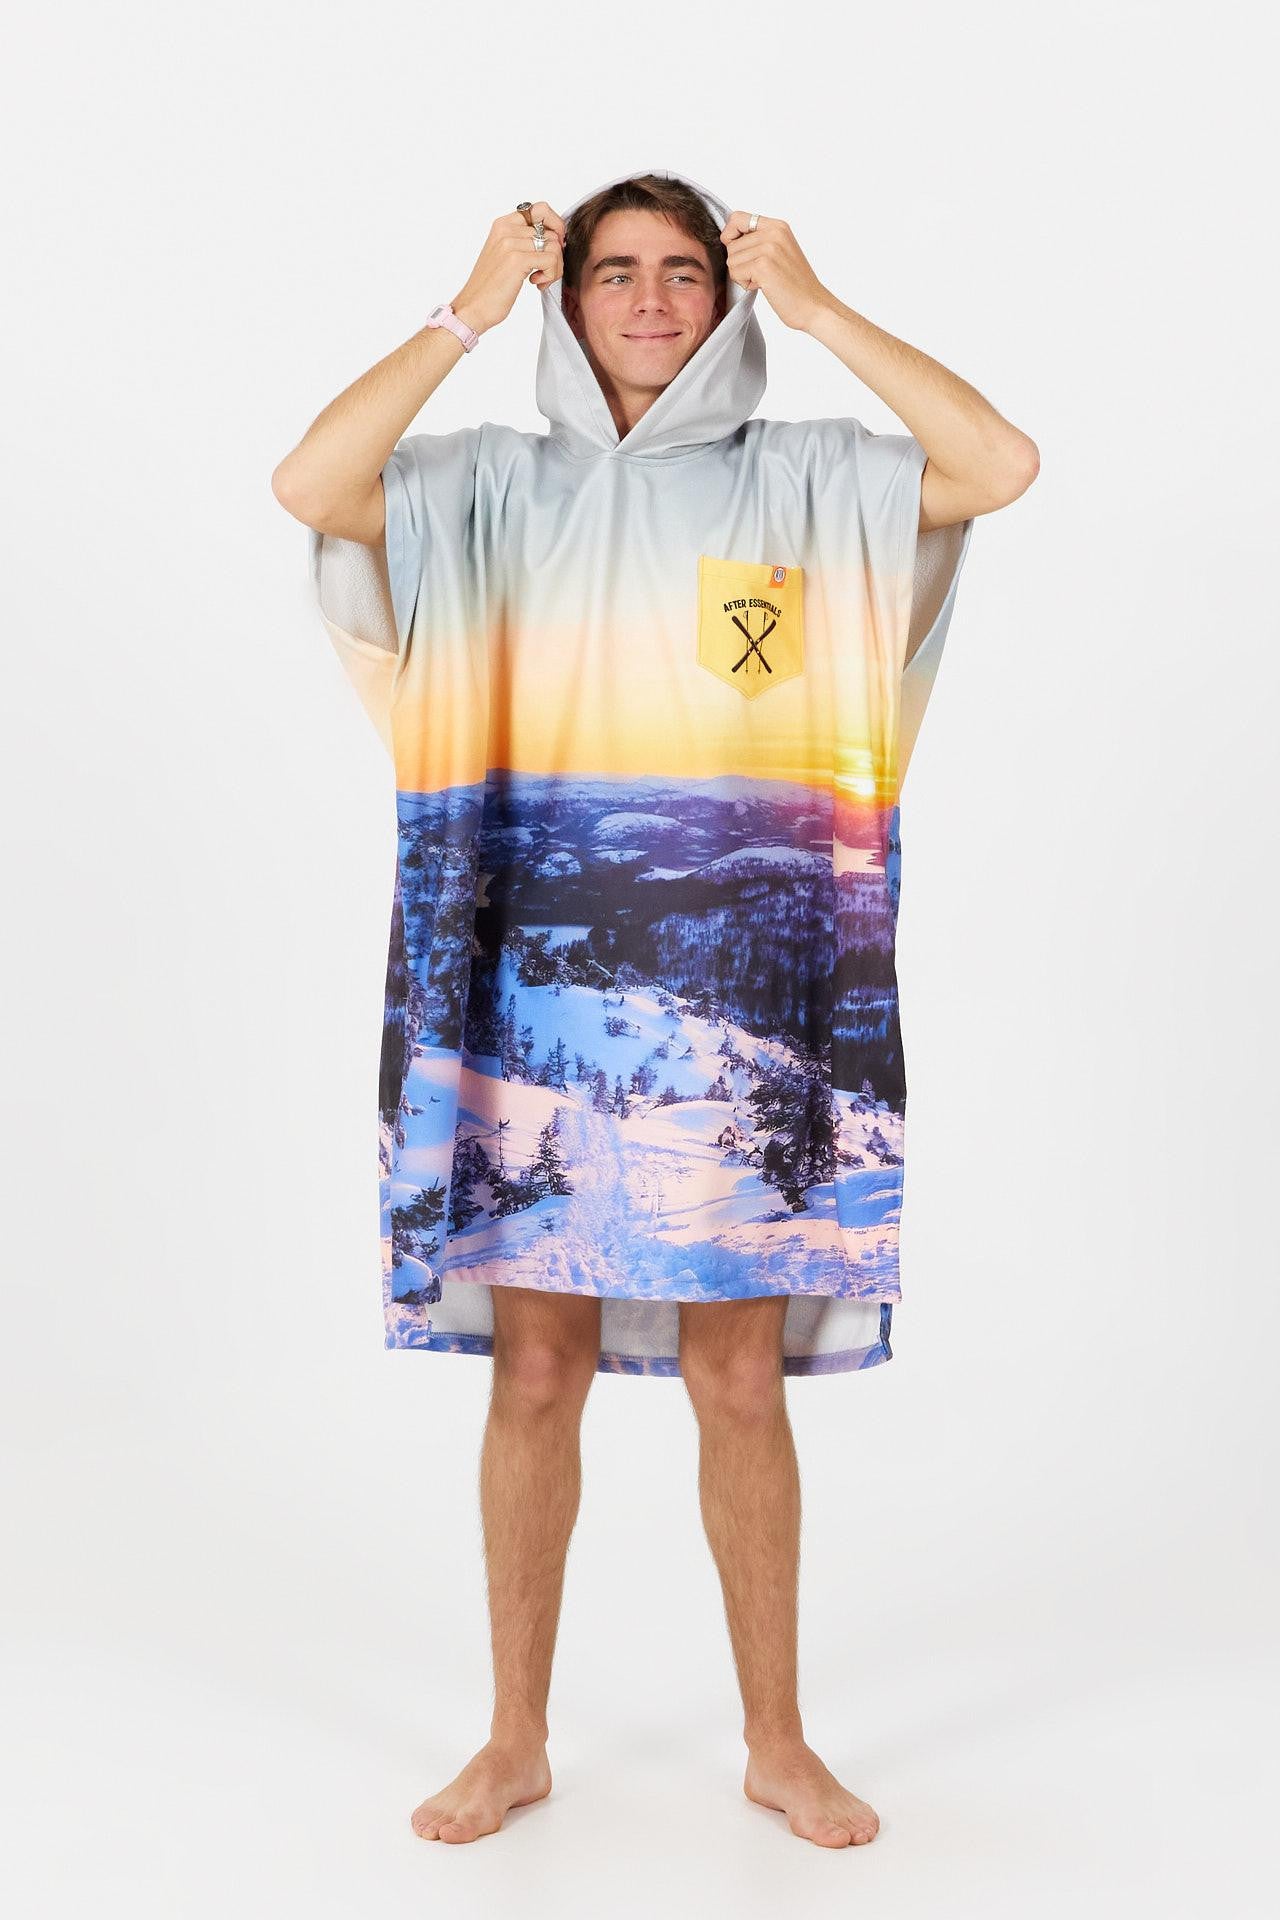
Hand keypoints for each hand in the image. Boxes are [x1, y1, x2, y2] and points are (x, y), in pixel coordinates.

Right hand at [450, 203, 567, 335]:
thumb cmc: (491, 287)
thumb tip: (557, 239)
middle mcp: (506, 228)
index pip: (541, 209)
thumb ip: (525, 241)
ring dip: (554, 268)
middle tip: (545, 273)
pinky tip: (536, 283)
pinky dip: (551, 275)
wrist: (473, 307)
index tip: (554, 247)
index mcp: (503, 224)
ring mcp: (510, 242)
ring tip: (540, 279)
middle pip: (552, 233)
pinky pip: (552, 259)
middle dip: (556, 256)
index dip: (556, 226)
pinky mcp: (517, 259)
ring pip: (555, 247)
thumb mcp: (506, 255)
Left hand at [718, 212, 831, 331]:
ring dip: (742, 275)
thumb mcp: (780, 251)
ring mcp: (769, 248)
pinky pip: (735, 273)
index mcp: (778, 226)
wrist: (813, 305)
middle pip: (731, 244)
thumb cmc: (795, 284)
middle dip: (740, 263)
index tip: (739, 252)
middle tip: (761, 273)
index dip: (730, 235)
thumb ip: (758, 239)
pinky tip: (764, 287)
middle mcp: (774, 232)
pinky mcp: (763, 266)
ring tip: (764, 280)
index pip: (737, 218)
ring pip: (731, 260)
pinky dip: (746, 284)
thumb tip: (727, 238)